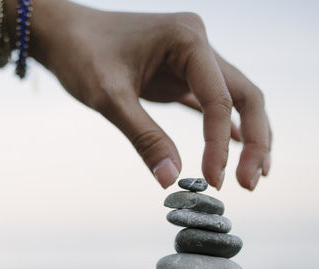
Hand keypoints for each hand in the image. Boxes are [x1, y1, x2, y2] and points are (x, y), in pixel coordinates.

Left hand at [28, 0, 271, 189]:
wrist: (63, 34)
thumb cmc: (81, 55)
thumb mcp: (109, 98)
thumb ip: (144, 137)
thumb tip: (171, 180)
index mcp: (187, 39)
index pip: (219, 99)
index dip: (218, 144)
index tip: (213, 180)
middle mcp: (198, 43)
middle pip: (245, 95)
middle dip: (255, 141)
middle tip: (249, 184)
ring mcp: (192, 58)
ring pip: (235, 98)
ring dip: (249, 135)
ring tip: (253, 175)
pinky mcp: (181, 72)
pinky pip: (213, 101)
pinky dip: (226, 127)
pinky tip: (237, 153)